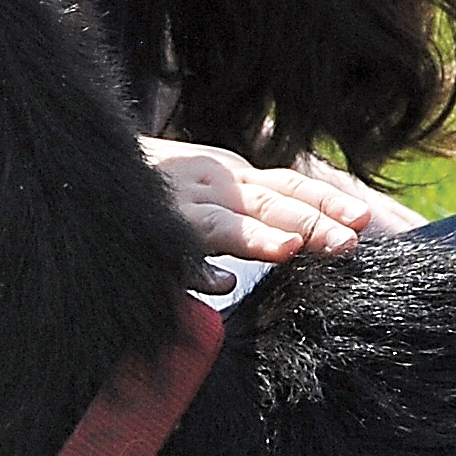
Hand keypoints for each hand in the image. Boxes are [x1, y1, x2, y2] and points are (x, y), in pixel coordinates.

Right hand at [142, 137, 413, 287]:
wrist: (90, 171)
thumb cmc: (161, 186)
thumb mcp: (214, 187)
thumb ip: (255, 207)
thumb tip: (312, 232)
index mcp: (230, 175)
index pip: (289, 185)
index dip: (327, 201)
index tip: (364, 220)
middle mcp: (209, 185)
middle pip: (269, 202)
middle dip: (311, 222)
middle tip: (349, 242)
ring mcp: (178, 208)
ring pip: (225, 223)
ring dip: (259, 237)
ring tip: (292, 251)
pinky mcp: (148, 235)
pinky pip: (172, 256)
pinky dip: (195, 269)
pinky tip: (219, 285)